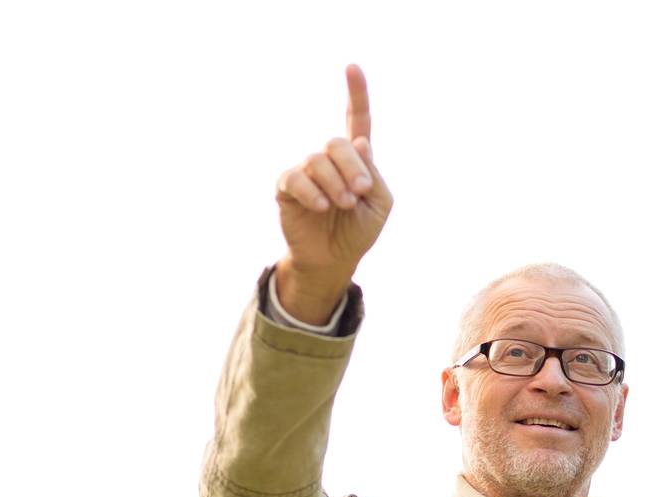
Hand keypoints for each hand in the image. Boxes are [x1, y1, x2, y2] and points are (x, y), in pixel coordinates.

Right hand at [274, 64, 392, 321]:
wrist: (334, 259)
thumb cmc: (359, 231)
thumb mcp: (379, 203)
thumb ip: (373, 173)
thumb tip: (359, 142)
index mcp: (355, 159)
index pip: (356, 120)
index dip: (356, 94)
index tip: (352, 67)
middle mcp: (329, 159)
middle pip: (337, 143)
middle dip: (352, 167)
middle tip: (359, 192)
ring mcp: (306, 171)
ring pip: (318, 161)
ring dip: (336, 183)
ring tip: (342, 205)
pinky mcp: (287, 187)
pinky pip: (297, 178)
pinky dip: (313, 192)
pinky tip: (323, 206)